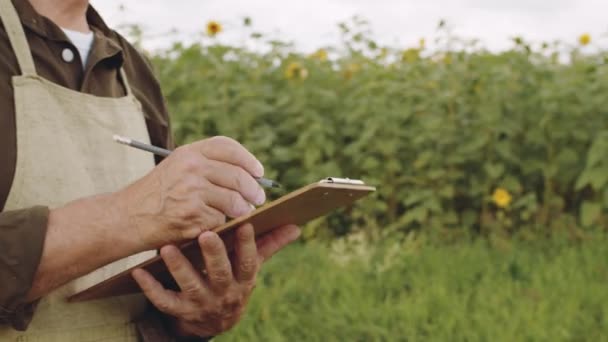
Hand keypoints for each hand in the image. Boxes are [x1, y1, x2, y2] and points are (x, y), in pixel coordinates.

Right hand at [115, 136, 266, 248]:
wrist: (127, 217)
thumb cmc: (158, 194)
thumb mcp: (177, 167)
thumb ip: (207, 164)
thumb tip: (249, 174)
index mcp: (189, 152)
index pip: (228, 148)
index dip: (248, 160)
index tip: (258, 172)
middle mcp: (191, 168)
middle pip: (238, 175)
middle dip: (254, 190)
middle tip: (259, 198)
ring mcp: (192, 191)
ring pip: (234, 200)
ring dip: (242, 210)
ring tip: (241, 213)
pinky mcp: (193, 215)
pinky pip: (221, 220)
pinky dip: (220, 224)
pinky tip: (213, 224)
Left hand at [132, 223, 300, 337]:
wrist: (214, 323)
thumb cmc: (233, 282)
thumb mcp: (251, 269)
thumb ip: (270, 245)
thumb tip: (295, 226)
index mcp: (243, 280)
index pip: (248, 261)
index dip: (248, 244)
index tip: (246, 222)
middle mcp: (225, 293)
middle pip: (221, 274)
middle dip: (214, 254)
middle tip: (206, 233)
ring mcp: (202, 303)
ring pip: (191, 286)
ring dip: (179, 267)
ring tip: (168, 248)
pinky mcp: (181, 311)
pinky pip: (165, 301)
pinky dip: (151, 288)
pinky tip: (139, 272)